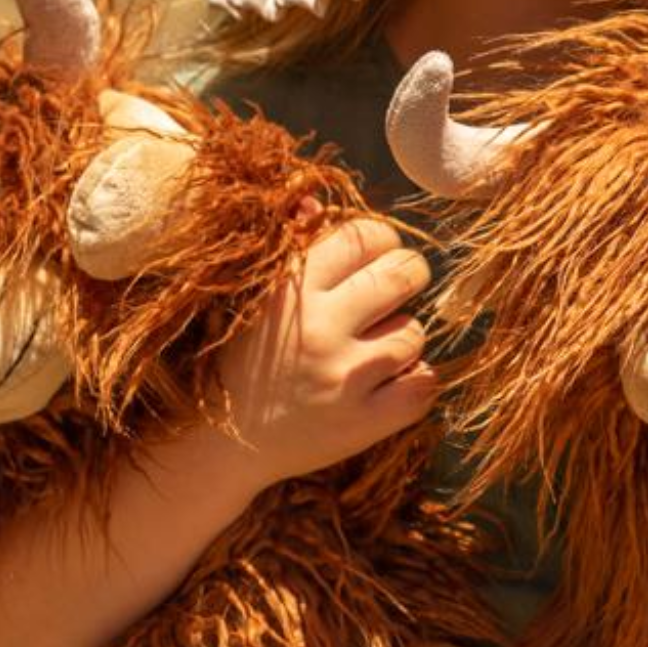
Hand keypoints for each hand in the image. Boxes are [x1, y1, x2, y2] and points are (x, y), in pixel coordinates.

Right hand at [214, 209, 439, 487]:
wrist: (222, 446)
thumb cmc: (244, 361)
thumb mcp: (256, 299)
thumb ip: (290, 246)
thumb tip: (316, 200)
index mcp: (290, 287)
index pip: (367, 235)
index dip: (380, 243)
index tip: (374, 259)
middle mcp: (318, 327)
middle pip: (406, 274)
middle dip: (408, 278)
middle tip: (393, 292)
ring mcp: (343, 377)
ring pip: (415, 332)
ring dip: (401, 338)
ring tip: (371, 351)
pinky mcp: (363, 423)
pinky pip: (425, 384)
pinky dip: (414, 382)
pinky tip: (385, 385)